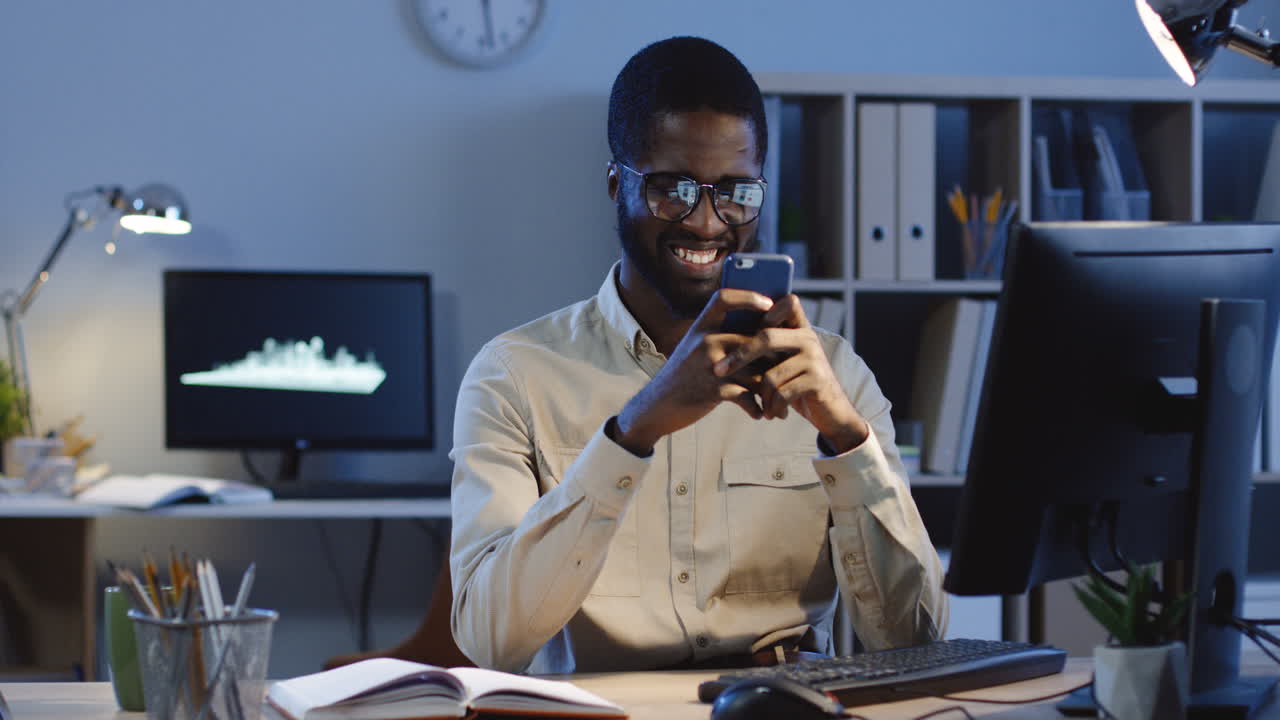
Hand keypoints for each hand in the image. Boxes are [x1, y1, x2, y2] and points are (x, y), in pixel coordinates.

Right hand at [612, 289, 773, 454]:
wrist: (656, 406)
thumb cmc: (682, 377)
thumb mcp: (693, 349)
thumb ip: (718, 338)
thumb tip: (758, 332)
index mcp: (700, 326)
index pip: (724, 298)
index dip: (749, 296)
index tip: (769, 304)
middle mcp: (704, 341)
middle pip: (753, 340)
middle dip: (775, 359)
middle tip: (789, 370)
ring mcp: (709, 364)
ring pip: (755, 371)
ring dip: (770, 391)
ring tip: (778, 405)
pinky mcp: (712, 389)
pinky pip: (746, 395)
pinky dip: (755, 408)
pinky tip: (758, 413)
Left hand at [712, 295, 869, 453]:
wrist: (832, 413)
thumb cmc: (799, 386)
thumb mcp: (785, 361)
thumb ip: (768, 345)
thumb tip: (727, 335)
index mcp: (800, 329)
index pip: (786, 303)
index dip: (764, 303)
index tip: (735, 321)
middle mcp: (809, 338)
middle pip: (766, 337)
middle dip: (739, 356)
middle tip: (718, 371)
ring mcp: (815, 358)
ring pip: (771, 374)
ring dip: (762, 396)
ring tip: (763, 406)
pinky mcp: (817, 380)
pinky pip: (781, 393)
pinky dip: (773, 407)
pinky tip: (772, 414)